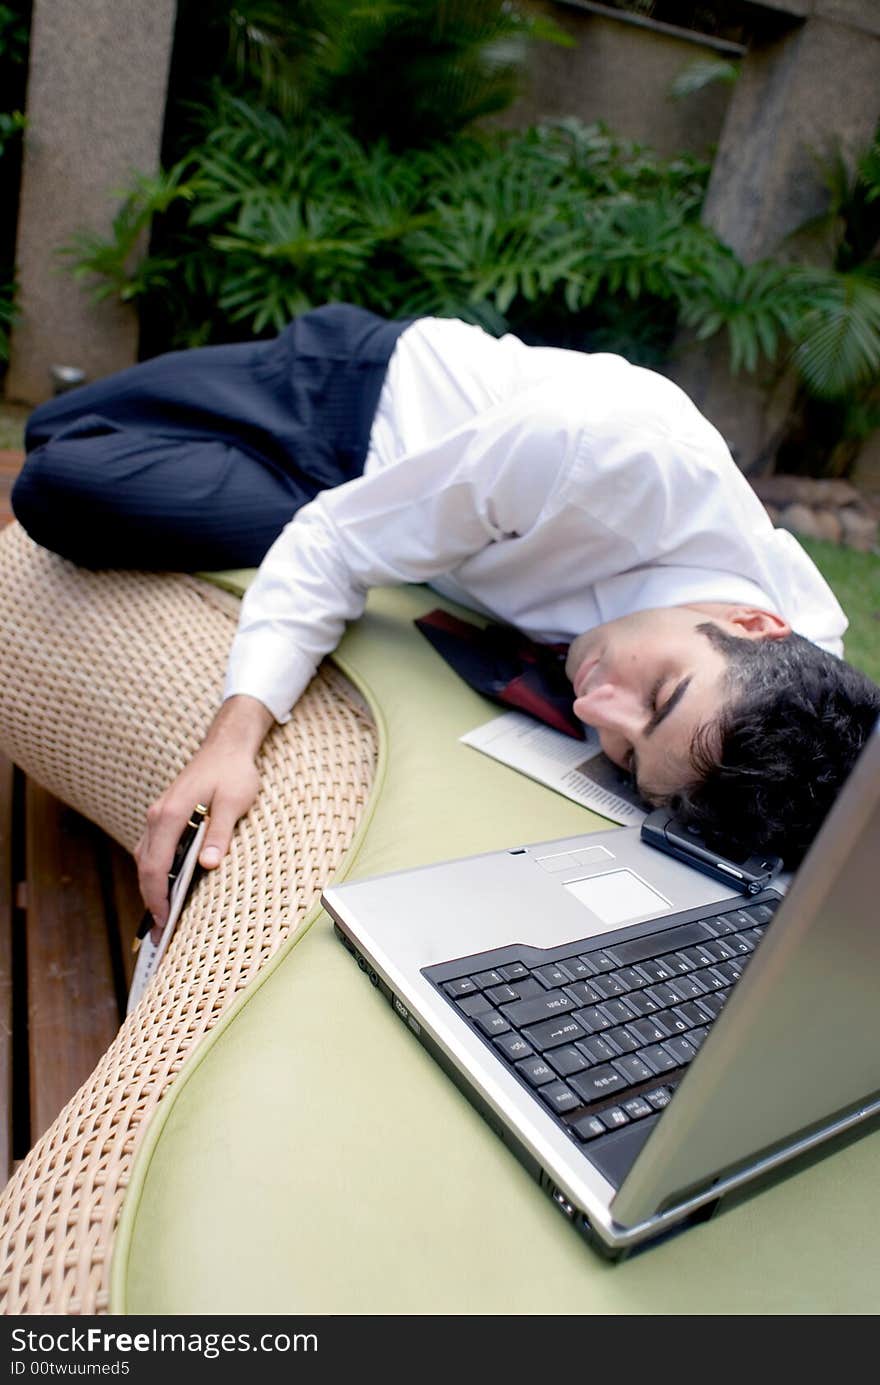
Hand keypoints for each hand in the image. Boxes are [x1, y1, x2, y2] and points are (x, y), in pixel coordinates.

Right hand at [135, 695, 273, 931]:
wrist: (226, 746)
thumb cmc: (233, 773)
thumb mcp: (234, 802)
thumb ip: (220, 833)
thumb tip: (209, 865)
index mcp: (171, 815)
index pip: (155, 865)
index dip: (157, 898)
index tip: (164, 923)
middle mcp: (157, 816)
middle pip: (145, 866)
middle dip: (151, 901)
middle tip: (161, 934)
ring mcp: (157, 815)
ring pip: (146, 858)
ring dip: (151, 888)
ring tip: (163, 918)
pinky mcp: (164, 816)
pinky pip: (152, 849)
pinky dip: (155, 872)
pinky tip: (167, 888)